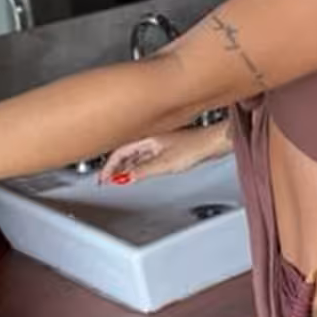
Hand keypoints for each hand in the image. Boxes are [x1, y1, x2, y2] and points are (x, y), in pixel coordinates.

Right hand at [99, 124, 227, 185]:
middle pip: (122, 152)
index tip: (102, 179)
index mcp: (145, 137)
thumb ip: (142, 171)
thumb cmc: (196, 147)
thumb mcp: (165, 164)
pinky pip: (142, 155)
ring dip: (123, 166)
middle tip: (104, 180)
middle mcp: (149, 137)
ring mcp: (157, 141)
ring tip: (115, 178)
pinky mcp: (165, 146)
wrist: (214, 142)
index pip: (118, 152)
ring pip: (132, 154)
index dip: (107, 167)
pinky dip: (135, 165)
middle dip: (112, 166)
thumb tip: (124, 179)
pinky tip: (136, 171)